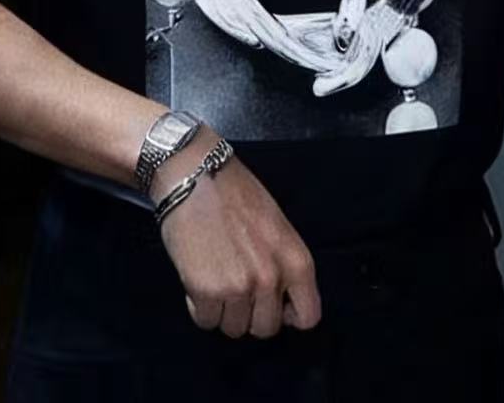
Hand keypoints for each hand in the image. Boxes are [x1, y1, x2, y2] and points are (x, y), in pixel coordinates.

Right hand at [150, 127, 322, 339]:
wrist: (194, 175)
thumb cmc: (235, 193)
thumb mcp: (276, 224)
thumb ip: (283, 263)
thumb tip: (281, 297)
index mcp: (296, 260)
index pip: (308, 316)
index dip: (289, 314)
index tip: (276, 305)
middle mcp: (271, 278)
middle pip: (265, 328)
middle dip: (251, 313)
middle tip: (238, 284)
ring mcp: (239, 287)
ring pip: (234, 328)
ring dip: (223, 310)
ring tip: (216, 274)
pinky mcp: (206, 291)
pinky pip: (205, 320)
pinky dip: (200, 306)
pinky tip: (199, 277)